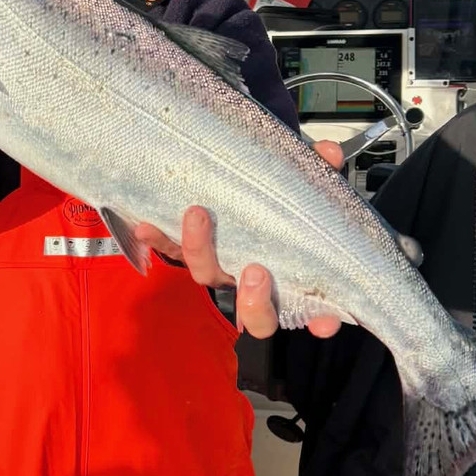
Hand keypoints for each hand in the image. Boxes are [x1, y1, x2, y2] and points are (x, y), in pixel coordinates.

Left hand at [134, 140, 345, 339]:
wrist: (237, 184)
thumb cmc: (276, 201)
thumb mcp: (304, 185)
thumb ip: (318, 172)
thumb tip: (329, 152)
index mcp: (288, 277)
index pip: (309, 312)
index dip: (319, 322)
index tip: (323, 323)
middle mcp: (250, 284)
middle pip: (252, 313)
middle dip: (253, 301)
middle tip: (255, 272)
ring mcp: (218, 268)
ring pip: (207, 275)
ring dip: (201, 250)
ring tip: (198, 216)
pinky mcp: (187, 251)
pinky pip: (169, 251)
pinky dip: (158, 239)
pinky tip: (146, 225)